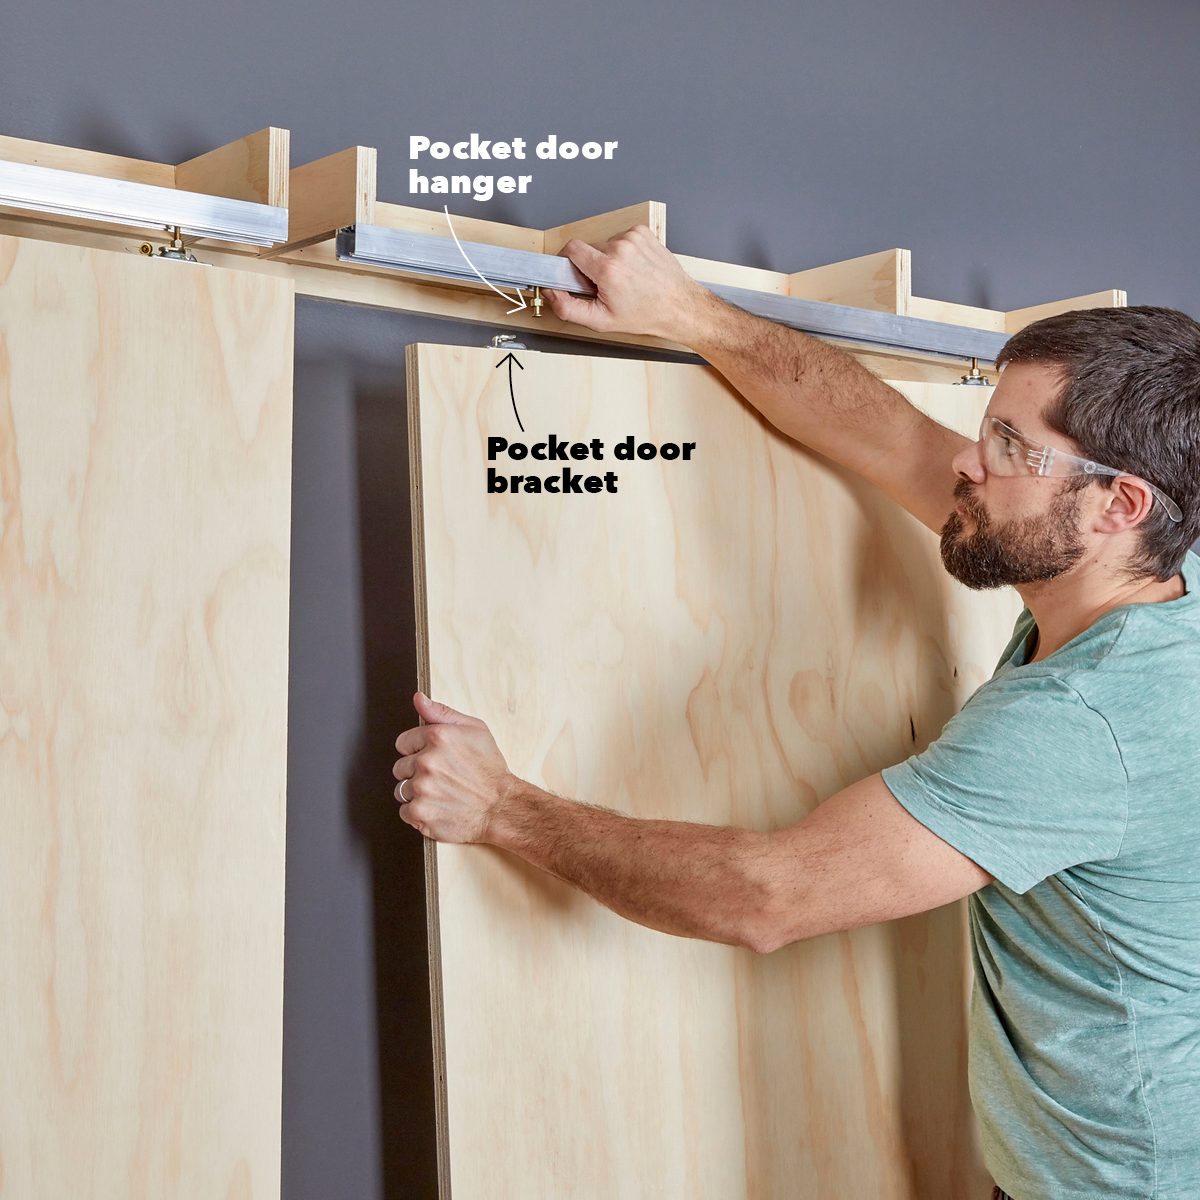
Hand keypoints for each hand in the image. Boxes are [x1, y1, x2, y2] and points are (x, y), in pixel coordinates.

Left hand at [392, 692, 515, 842]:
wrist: (502, 807)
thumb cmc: (491, 770)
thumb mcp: (475, 730)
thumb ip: (442, 713)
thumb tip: (418, 699)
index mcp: (437, 736)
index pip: (403, 743)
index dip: (418, 751)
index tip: (434, 759)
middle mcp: (427, 761)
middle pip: (400, 767)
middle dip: (417, 772)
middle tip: (442, 778)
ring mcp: (422, 788)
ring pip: (402, 790)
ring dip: (417, 793)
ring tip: (442, 794)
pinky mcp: (420, 812)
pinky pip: (405, 811)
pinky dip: (419, 813)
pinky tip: (439, 808)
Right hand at [543, 225, 712, 342]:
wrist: (678, 306)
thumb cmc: (645, 314)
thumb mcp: (601, 321)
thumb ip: (568, 307)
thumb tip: (551, 292)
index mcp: (608, 269)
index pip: (571, 248)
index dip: (569, 262)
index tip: (575, 274)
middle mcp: (621, 248)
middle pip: (589, 248)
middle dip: (592, 266)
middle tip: (607, 285)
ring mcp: (633, 238)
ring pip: (605, 244)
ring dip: (609, 259)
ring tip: (625, 278)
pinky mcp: (643, 232)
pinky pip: (620, 238)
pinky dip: (623, 252)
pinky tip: (634, 268)